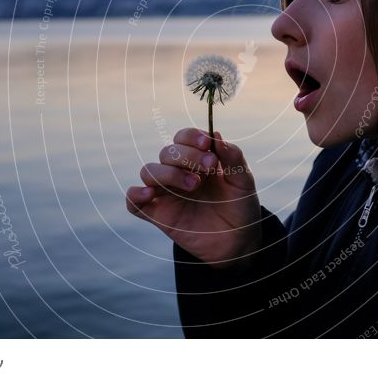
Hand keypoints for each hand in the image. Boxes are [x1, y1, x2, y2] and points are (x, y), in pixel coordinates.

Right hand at [126, 128, 261, 268]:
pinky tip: (150, 194)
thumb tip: (217, 135)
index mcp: (197, 160)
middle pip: (167, 152)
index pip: (183, 138)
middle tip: (209, 167)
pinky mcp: (158, 215)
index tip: (206, 143)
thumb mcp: (243, 182)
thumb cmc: (240, 207)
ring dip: (169, 173)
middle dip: (187, 156)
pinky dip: (135, 195)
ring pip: (149, 171)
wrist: (238, 242)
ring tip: (194, 185)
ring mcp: (166, 193)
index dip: (191, 137)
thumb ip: (234, 158)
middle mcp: (178, 173)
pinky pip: (133, 202)